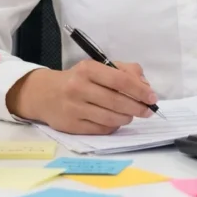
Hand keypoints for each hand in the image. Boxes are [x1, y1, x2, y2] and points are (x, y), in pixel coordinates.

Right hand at [6, 60, 155, 134]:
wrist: (44, 94)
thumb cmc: (78, 79)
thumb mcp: (98, 67)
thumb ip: (124, 71)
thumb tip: (145, 86)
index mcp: (87, 69)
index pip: (119, 80)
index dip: (139, 90)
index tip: (152, 98)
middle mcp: (78, 88)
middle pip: (116, 101)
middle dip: (137, 107)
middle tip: (148, 111)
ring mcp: (74, 108)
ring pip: (110, 117)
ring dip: (126, 118)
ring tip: (131, 114)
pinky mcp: (71, 125)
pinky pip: (101, 128)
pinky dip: (113, 126)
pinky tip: (115, 120)